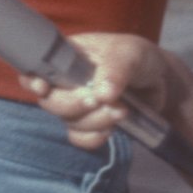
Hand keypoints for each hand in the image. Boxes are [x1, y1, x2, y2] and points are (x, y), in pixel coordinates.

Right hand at [22, 32, 166, 150]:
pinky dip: (96, 137)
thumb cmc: (139, 59)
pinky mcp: (89, 125)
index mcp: (68, 55)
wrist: (159, 83)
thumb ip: (116, 69)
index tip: (43, 88)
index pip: (37, 66)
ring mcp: (76, 105)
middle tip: (100, 100)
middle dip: (74, 104)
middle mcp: (66, 81)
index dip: (33, 79)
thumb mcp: (131, 54)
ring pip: (68, 122)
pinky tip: (113, 127)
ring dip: (95, 120)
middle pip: (50, 101)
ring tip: (121, 109)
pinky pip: (80, 139)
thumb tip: (102, 93)